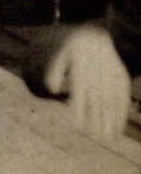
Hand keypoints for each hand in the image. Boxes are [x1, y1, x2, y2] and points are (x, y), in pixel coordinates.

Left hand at [45, 24, 131, 138]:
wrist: (96, 35)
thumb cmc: (74, 50)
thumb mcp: (61, 56)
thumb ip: (54, 71)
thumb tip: (50, 90)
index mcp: (82, 71)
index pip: (80, 95)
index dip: (80, 111)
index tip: (78, 127)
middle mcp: (98, 75)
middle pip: (98, 103)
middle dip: (98, 121)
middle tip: (96, 138)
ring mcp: (112, 77)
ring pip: (112, 102)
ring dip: (112, 120)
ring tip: (109, 137)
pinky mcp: (121, 78)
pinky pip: (123, 97)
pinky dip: (122, 112)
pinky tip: (119, 125)